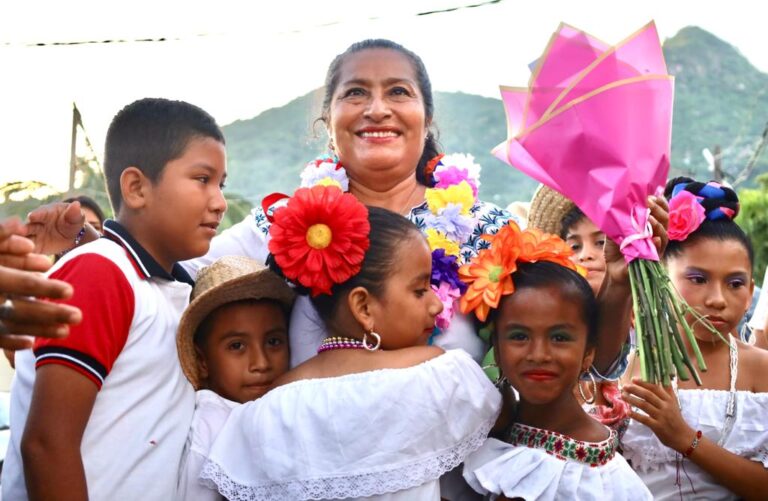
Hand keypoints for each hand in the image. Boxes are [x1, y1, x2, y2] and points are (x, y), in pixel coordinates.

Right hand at [0, 218, 81, 349]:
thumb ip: (0, 236)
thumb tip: (21, 225)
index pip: (23, 283)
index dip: (46, 287)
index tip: (71, 291)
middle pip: (20, 309)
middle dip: (49, 313)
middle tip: (79, 316)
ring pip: (10, 325)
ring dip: (39, 329)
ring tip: (66, 331)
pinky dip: (9, 342)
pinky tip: (30, 344)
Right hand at [26, 201, 85, 253]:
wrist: (72, 237)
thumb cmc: (73, 222)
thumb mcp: (76, 218)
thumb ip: (74, 213)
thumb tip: (76, 204)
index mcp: (46, 213)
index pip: (40, 213)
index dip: (36, 215)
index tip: (32, 216)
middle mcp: (35, 224)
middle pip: (27, 227)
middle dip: (23, 230)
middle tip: (20, 232)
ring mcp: (32, 236)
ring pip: (24, 240)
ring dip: (21, 244)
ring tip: (20, 248)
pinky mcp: (33, 248)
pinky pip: (28, 252)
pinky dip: (26, 256)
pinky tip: (25, 261)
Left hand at [603, 195, 668, 286]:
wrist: (614, 270)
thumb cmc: (616, 250)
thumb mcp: (614, 231)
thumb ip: (618, 220)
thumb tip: (616, 205)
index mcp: (649, 227)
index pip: (660, 212)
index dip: (660, 203)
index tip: (653, 195)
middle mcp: (656, 235)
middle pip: (665, 220)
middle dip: (658, 210)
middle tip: (648, 202)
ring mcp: (656, 247)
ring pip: (664, 233)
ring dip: (657, 224)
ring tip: (648, 217)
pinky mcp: (653, 259)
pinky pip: (659, 250)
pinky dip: (657, 243)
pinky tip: (654, 237)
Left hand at [622, 378, 694, 452]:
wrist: (683, 437)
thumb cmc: (676, 419)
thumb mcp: (674, 403)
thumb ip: (668, 391)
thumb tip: (664, 378)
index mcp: (668, 400)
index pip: (655, 388)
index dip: (643, 383)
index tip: (633, 379)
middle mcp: (665, 406)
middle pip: (648, 395)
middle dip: (635, 389)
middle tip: (624, 386)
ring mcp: (661, 416)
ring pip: (644, 405)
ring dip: (632, 400)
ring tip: (623, 396)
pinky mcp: (657, 426)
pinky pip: (644, 419)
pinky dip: (635, 415)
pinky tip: (627, 412)